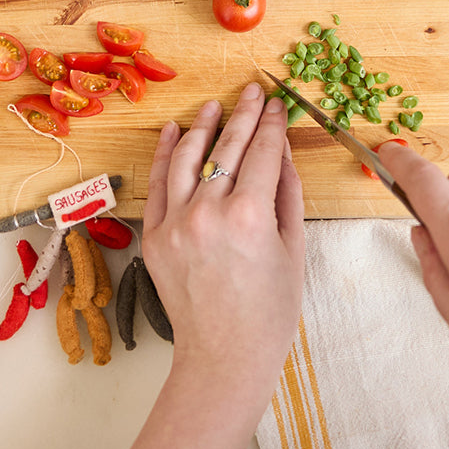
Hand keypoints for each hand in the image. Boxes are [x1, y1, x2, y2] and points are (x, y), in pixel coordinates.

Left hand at [95, 82, 304, 448]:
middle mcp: (210, 211)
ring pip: (188, 157)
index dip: (272, 124)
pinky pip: (159, 184)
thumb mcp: (293, 248)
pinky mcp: (155, 235)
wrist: (224, 356)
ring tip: (214, 106)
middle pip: (228, 147)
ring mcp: (177, 222)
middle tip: (253, 92)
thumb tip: (281, 150)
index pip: (263, 152)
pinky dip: (165, 154)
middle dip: (244, 115)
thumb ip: (286, 193)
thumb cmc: (269, 310)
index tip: (277, 105)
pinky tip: (173, 131)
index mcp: (251, 215)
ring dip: (203, 126)